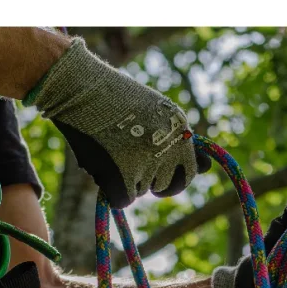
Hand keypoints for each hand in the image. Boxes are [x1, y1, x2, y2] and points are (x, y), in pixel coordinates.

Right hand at [25, 38, 210, 208]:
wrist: (78, 87)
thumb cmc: (113, 98)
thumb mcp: (156, 112)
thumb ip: (180, 140)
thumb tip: (208, 168)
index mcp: (181, 130)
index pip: (192, 170)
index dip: (173, 174)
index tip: (160, 171)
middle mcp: (170, 147)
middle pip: (167, 185)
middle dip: (152, 181)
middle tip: (130, 164)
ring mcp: (148, 163)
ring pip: (142, 190)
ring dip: (128, 179)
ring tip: (110, 149)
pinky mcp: (123, 178)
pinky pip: (124, 200)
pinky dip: (112, 190)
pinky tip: (101, 165)